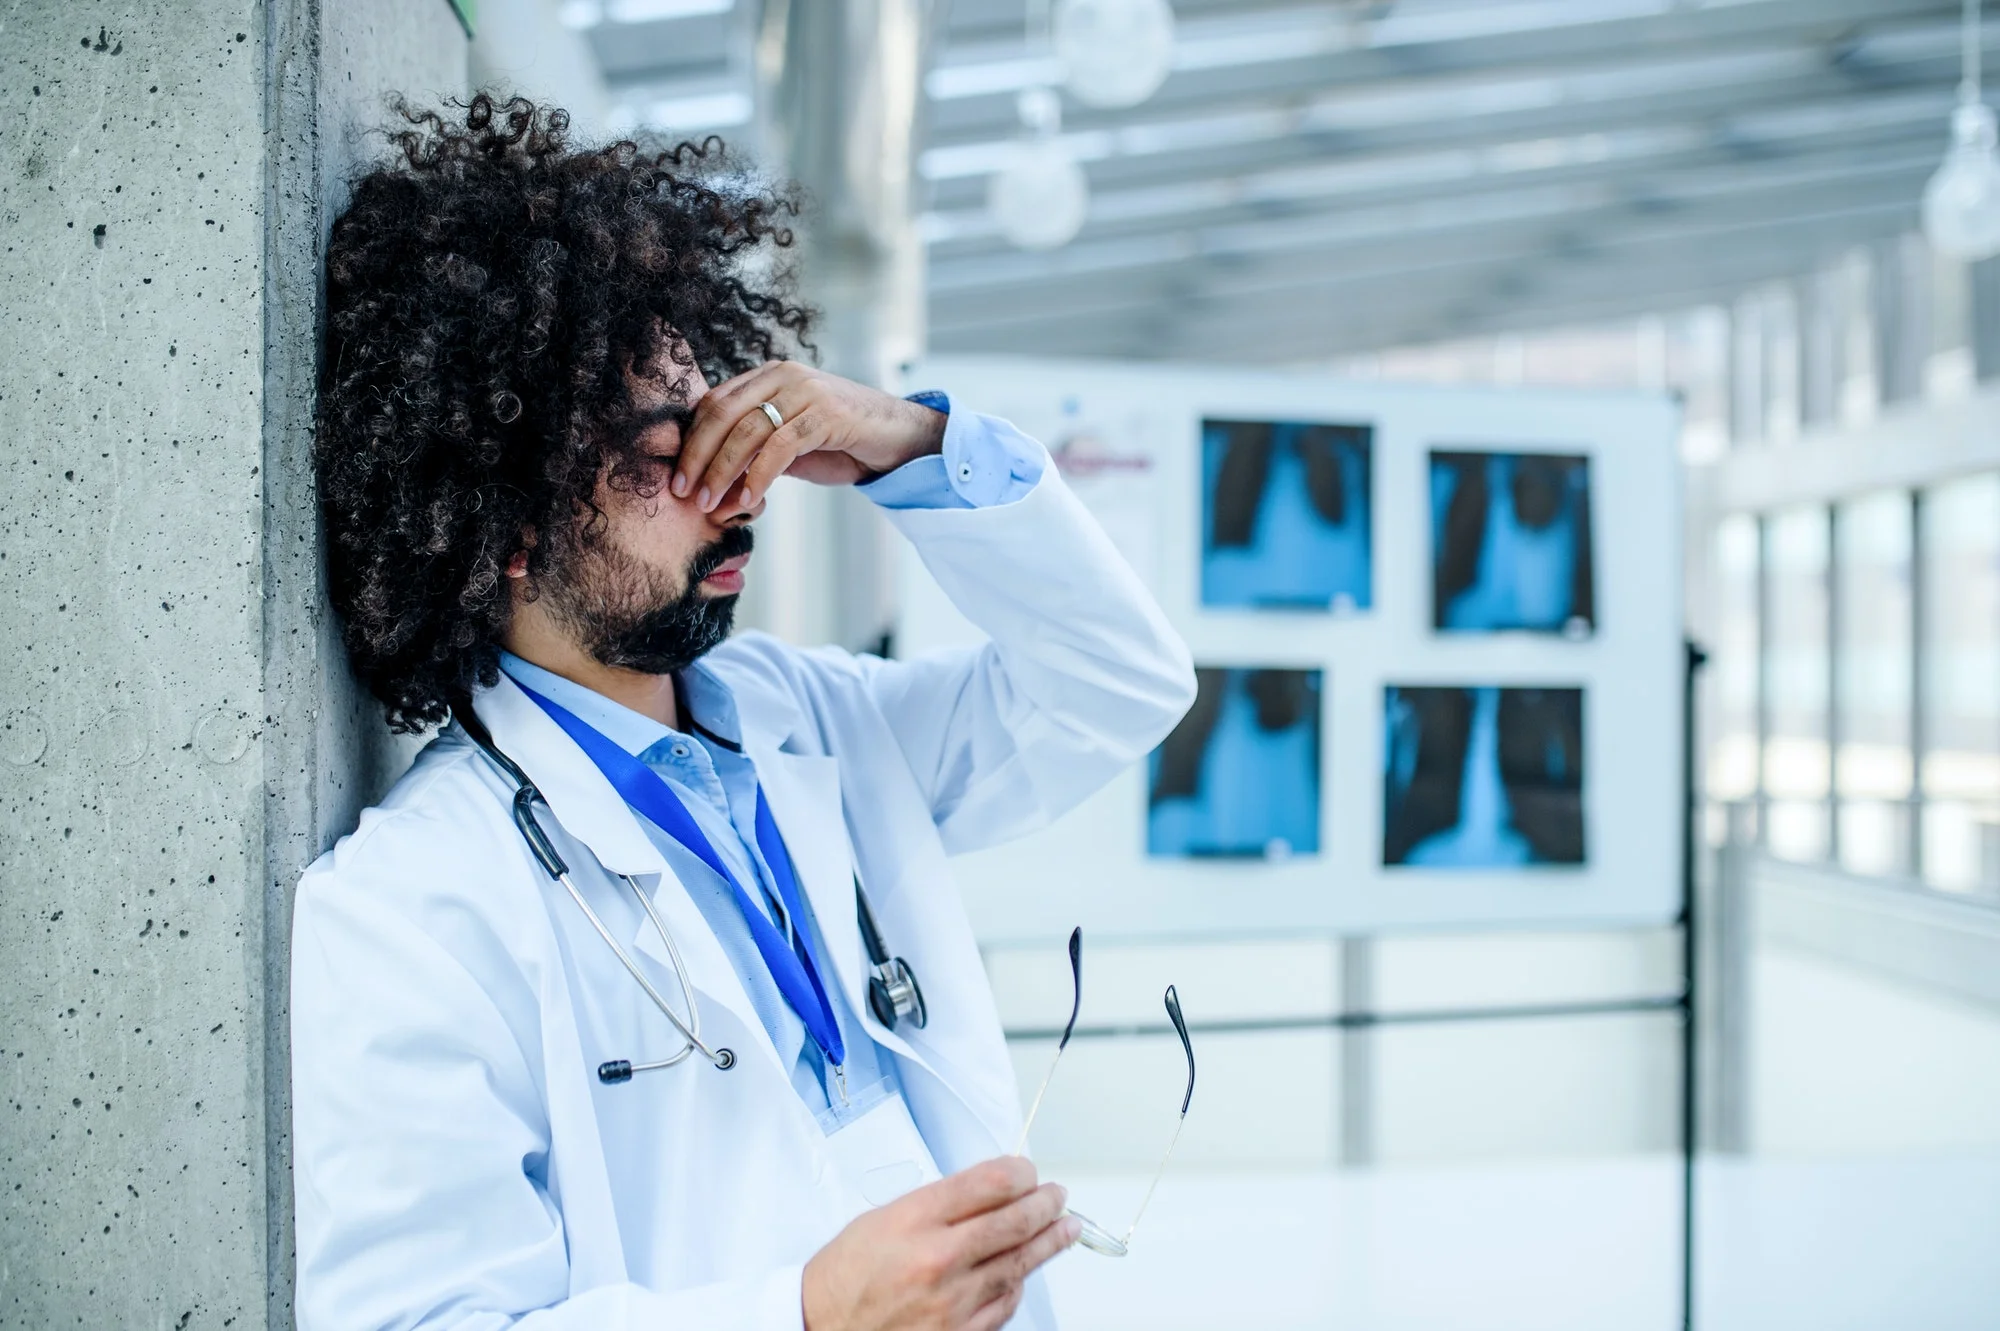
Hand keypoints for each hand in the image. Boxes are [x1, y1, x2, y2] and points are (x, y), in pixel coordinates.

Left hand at [672, 362, 946, 512]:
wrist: (899, 438)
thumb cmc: (841, 443)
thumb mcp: (789, 444)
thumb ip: (754, 452)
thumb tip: (712, 486)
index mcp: (768, 376)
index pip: (714, 403)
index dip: (690, 440)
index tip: (677, 477)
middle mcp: (784, 375)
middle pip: (722, 413)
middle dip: (697, 456)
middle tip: (683, 492)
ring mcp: (806, 390)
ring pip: (748, 430)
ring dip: (723, 471)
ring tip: (710, 503)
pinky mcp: (827, 413)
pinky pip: (781, 446)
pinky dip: (759, 476)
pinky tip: (749, 499)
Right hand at [801, 1157, 1079, 1330]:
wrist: (820, 1328)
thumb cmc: (845, 1277)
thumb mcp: (882, 1218)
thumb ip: (938, 1205)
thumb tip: (987, 1192)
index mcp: (915, 1220)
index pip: (988, 1183)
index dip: (1020, 1172)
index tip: (1028, 1171)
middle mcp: (937, 1259)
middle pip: (1014, 1221)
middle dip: (1045, 1203)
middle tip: (1057, 1195)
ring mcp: (951, 1301)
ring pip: (1019, 1263)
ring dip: (1049, 1241)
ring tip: (1065, 1227)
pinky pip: (1005, 1303)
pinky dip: (1018, 1283)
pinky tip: (1025, 1271)